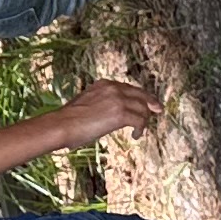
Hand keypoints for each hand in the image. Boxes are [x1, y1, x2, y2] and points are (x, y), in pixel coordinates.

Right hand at [43, 77, 163, 148]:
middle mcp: (113, 88)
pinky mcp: (121, 114)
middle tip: (158, 110)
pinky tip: (135, 136)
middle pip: (140, 94)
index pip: (129, 87)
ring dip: (144, 120)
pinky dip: (140, 129)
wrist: (62, 124)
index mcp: (104, 84)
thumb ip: (100, 102)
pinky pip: (139, 120)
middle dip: (150, 103)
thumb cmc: (68, 119)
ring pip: (142, 108)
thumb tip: (107, 114)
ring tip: (139, 130)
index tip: (147, 102)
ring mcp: (118, 100)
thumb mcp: (86, 103)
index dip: (141, 95)